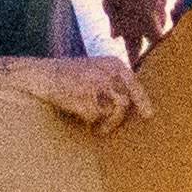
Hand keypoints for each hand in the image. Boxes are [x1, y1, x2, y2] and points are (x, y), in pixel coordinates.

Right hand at [22, 54, 151, 130]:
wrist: (43, 75)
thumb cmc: (71, 75)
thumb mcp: (97, 68)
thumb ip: (114, 80)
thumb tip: (132, 104)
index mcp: (113, 63)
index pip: (134, 84)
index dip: (143, 101)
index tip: (148, 115)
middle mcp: (107, 72)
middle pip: (124, 102)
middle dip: (118, 119)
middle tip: (108, 128)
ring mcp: (95, 84)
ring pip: (111, 111)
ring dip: (106, 123)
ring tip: (98, 128)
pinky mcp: (83, 97)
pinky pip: (94, 116)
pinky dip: (88, 120)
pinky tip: (79, 116)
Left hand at [101, 0, 171, 62]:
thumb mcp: (108, 3)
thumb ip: (114, 21)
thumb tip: (116, 36)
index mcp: (133, 27)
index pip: (135, 53)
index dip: (136, 63)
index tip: (136, 72)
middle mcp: (148, 23)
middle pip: (154, 45)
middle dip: (152, 51)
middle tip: (150, 56)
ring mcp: (159, 11)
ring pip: (160, 28)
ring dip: (155, 31)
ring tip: (151, 31)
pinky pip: (162, 12)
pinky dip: (158, 14)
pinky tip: (152, 10)